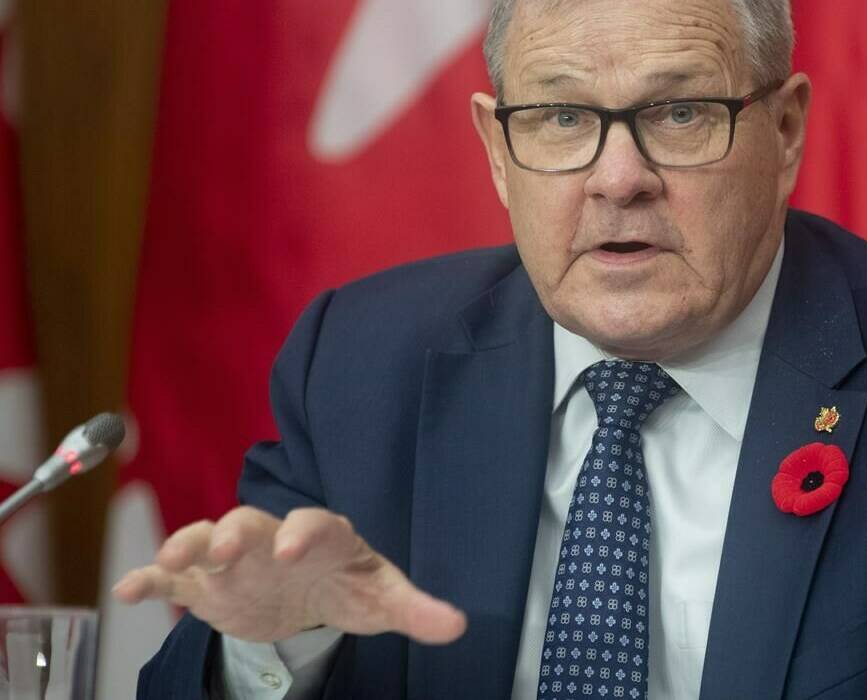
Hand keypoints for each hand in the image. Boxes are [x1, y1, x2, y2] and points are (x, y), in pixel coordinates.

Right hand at [112, 506, 465, 644]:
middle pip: (251, 522)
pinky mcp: (206, 584)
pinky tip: (126, 591)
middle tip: (226, 547)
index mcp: (322, 536)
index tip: (293, 548)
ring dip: (188, 546)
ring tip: (170, 561)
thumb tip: (458, 626)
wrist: (311, 591)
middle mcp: (273, 538)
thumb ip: (416, 610)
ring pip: (206, 540)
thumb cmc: (349, 584)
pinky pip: (172, 577)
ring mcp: (236, 559)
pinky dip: (149, 579)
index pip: (315, 525)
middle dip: (236, 532)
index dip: (304, 532)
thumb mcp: (383, 598)